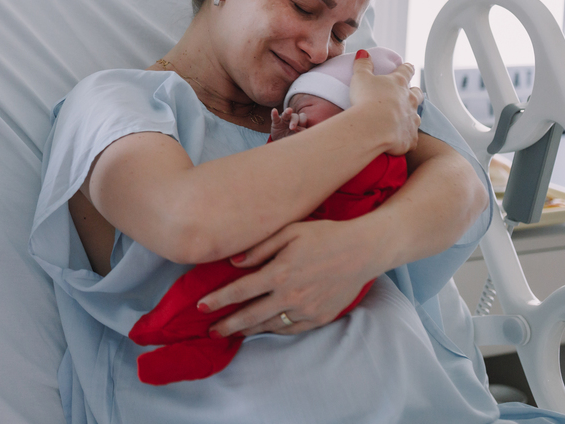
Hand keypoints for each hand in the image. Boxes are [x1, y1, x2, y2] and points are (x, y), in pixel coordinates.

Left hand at [197, 217, 384, 337]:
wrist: (363, 251)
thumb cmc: (325, 235)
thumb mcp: (289, 231)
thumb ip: (260, 248)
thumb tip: (234, 262)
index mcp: (279, 272)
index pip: (240, 291)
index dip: (218, 299)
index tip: (201, 306)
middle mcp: (290, 295)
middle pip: (250, 315)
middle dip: (227, 325)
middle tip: (211, 331)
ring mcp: (306, 309)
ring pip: (269, 325)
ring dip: (248, 331)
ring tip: (232, 333)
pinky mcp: (320, 317)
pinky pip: (291, 329)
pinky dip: (274, 330)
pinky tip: (263, 329)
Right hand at [268, 108, 306, 140]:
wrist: (281, 144)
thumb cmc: (292, 139)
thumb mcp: (297, 137)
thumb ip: (300, 133)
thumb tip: (303, 131)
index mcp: (299, 123)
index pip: (302, 118)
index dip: (303, 122)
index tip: (301, 130)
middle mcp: (292, 120)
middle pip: (295, 116)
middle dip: (294, 121)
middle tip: (292, 128)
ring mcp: (284, 120)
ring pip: (286, 114)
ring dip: (287, 112)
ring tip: (289, 110)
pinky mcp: (276, 122)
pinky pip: (275, 117)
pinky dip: (274, 114)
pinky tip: (274, 110)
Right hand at [349, 51, 420, 155]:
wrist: (373, 127)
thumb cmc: (366, 100)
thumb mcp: (360, 78)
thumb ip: (363, 65)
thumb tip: (364, 53)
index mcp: (399, 83)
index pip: (407, 71)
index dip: (407, 68)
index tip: (408, 67)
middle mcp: (410, 100)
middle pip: (417, 93)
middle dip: (414, 92)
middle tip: (409, 93)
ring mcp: (412, 119)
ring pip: (417, 116)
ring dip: (410, 116)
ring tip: (402, 118)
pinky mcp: (410, 138)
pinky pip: (411, 138)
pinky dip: (406, 138)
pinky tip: (400, 140)